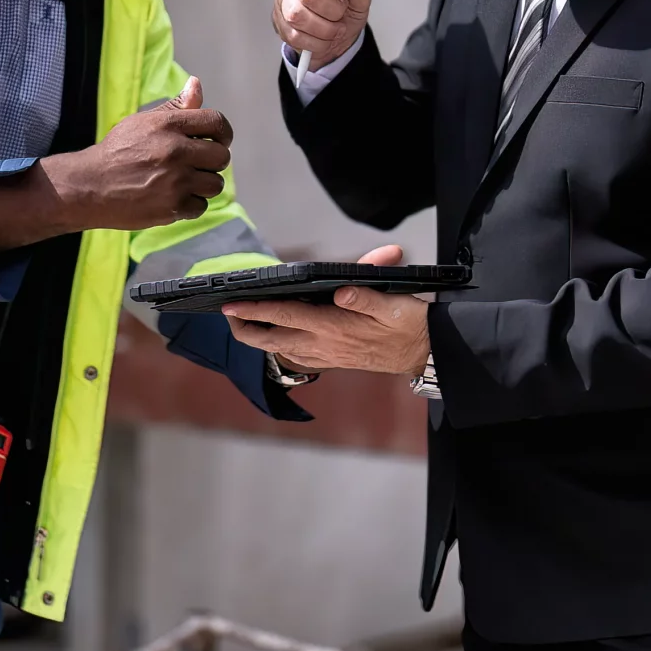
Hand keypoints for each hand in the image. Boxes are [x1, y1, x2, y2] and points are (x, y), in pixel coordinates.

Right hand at [0, 78, 231, 248]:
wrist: (90, 185)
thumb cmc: (117, 151)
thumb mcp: (143, 122)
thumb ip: (175, 106)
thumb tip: (196, 84)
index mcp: (169, 125)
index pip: (217, 123)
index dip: (223, 133)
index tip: (218, 141)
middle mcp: (175, 151)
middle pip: (222, 156)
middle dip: (213, 160)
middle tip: (198, 164)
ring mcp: (175, 181)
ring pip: (215, 184)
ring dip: (204, 184)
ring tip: (186, 181)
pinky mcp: (172, 207)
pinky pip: (201, 206)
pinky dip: (191, 204)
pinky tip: (174, 197)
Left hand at [220, 244, 431, 375]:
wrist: (423, 353)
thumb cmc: (408, 324)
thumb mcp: (393, 303)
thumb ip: (366, 295)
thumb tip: (342, 290)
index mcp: (333, 326)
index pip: (285, 315)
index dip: (254, 310)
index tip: (230, 305)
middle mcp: (324, 344)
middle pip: (271, 340)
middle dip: (245, 329)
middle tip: (227, 315)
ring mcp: (326, 355)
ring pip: (280, 350)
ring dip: (258, 338)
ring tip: (243, 323)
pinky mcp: (332, 361)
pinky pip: (295, 356)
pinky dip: (278, 347)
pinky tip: (275, 337)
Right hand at [272, 0, 371, 71]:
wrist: (338, 33)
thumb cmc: (348, 7)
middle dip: (332, 9)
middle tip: (341, 12)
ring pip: (297, 15)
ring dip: (324, 29)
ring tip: (335, 29)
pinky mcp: (277, 18)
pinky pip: (293, 34)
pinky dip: (315, 42)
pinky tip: (323, 38)